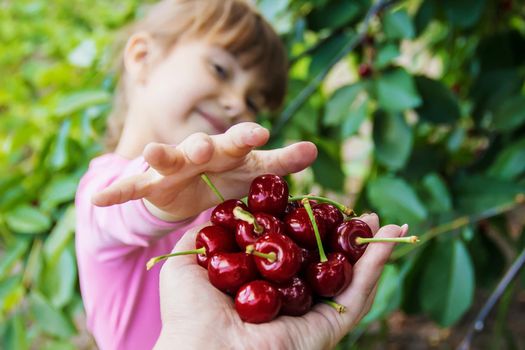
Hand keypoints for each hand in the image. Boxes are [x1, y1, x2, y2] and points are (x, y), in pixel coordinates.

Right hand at [91, 122, 316, 220]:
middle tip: (205, 148)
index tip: (260, 135)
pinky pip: (133, 187)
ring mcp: (173, 167)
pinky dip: (117, 192)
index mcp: (227, 148)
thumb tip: (313, 149)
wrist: (194, 187)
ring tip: (150, 152)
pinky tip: (99, 199)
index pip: (239, 139)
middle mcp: (198, 151)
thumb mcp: (256, 171)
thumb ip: (281, 162)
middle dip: (202, 145)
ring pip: (165, 157)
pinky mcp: (152, 185)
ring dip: (159, 154)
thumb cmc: (229, 175)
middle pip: (200, 144)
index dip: (248, 136)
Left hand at [154, 214, 407, 349]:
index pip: (293, 250)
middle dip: (347, 238)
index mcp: (263, 283)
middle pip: (326, 263)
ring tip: (387, 224)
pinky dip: (376, 268)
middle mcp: (290, 298)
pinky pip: (357, 296)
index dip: (309, 227)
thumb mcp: (188, 263)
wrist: (200, 349)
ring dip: (371, 250)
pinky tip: (387, 241)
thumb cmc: (188, 310)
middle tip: (363, 215)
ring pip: (348, 278)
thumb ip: (204, 236)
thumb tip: (217, 213)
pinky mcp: (326, 326)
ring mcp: (310, 313)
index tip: (320, 204)